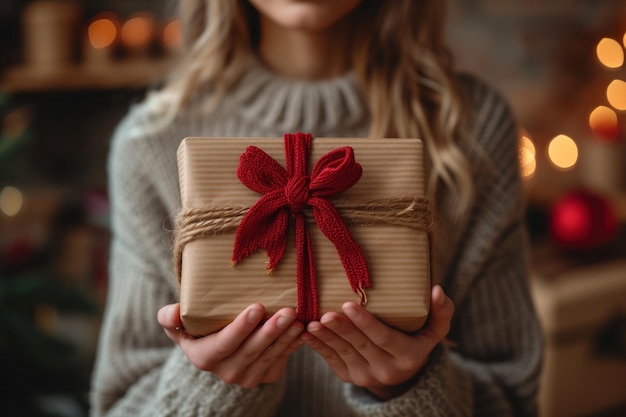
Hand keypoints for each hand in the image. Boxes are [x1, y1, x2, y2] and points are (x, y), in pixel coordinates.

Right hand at [158, 303, 303, 387]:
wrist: (218, 349)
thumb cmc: (196, 329)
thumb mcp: (178, 325)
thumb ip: (170, 318)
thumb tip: (174, 311)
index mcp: (204, 358)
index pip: (225, 343)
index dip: (241, 327)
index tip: (257, 307)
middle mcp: (227, 372)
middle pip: (252, 350)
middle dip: (271, 331)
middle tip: (287, 311)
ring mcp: (248, 377)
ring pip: (270, 355)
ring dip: (286, 337)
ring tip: (298, 318)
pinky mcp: (266, 376)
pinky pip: (282, 360)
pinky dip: (293, 345)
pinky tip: (303, 330)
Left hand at [300, 285, 453, 399]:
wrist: (403, 373)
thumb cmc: (417, 339)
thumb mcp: (434, 330)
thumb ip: (441, 312)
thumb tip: (437, 289)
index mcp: (407, 356)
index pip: (384, 338)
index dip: (366, 323)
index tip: (350, 305)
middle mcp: (386, 370)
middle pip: (360, 346)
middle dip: (342, 330)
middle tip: (327, 313)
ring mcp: (365, 376)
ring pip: (342, 353)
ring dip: (326, 338)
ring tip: (312, 322)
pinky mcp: (349, 377)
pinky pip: (331, 360)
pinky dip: (317, 346)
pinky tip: (306, 332)